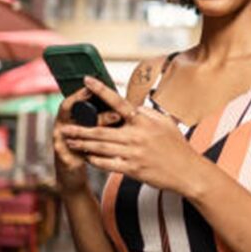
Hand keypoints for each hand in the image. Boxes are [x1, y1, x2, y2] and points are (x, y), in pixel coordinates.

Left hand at [59, 76, 206, 196]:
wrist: (187, 171)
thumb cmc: (176, 145)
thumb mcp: (164, 122)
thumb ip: (145, 113)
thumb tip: (130, 105)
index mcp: (144, 120)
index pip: (118, 102)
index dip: (101, 90)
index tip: (86, 80)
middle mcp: (137, 135)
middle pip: (101, 130)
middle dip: (80, 129)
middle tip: (64, 127)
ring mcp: (133, 153)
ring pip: (100, 148)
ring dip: (82, 144)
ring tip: (69, 141)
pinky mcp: (132, 169)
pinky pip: (108, 164)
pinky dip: (95, 160)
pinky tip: (85, 157)